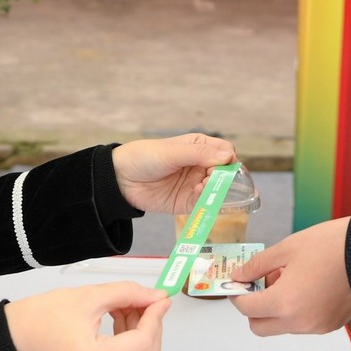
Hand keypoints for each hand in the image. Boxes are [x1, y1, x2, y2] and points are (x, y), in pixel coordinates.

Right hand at [3, 282, 170, 350]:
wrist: (14, 338)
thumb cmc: (42, 316)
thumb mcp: (87, 297)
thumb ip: (126, 294)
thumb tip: (155, 296)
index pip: (142, 341)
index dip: (156, 317)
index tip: (161, 298)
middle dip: (149, 322)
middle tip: (143, 297)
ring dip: (138, 328)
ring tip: (123, 304)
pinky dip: (127, 338)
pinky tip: (118, 317)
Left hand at [111, 133, 238, 214]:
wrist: (121, 179)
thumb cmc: (145, 157)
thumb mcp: (173, 151)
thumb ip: (200, 154)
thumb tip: (229, 156)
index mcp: (199, 147)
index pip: (225, 152)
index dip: (227, 158)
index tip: (222, 165)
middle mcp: (200, 165)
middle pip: (225, 172)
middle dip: (224, 176)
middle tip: (212, 177)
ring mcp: (195, 184)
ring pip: (218, 189)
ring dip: (216, 189)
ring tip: (204, 186)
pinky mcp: (188, 202)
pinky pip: (205, 203)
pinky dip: (207, 200)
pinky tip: (198, 194)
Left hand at [230, 217, 350, 335]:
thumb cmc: (329, 246)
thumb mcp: (286, 249)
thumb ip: (256, 266)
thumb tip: (239, 276)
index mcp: (284, 302)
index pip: (247, 309)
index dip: (238, 295)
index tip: (239, 283)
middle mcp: (298, 322)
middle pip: (260, 327)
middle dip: (255, 308)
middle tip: (263, 283)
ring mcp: (316, 327)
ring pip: (282, 326)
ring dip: (277, 308)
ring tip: (291, 278)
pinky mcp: (330, 325)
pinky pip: (303, 324)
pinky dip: (297, 310)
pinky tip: (308, 286)